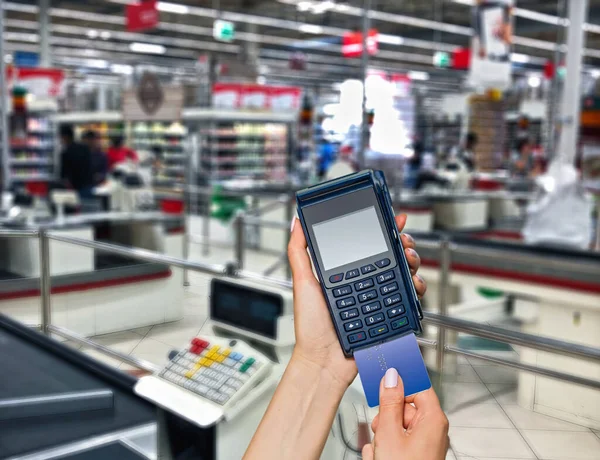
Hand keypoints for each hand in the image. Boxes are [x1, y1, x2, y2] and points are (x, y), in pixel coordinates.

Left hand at [287, 214, 426, 388]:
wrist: (324, 361)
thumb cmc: (311, 327)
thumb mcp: (302, 282)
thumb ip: (299, 252)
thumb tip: (297, 223)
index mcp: (346, 273)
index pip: (366, 244)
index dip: (382, 229)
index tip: (392, 219)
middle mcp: (364, 283)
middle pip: (391, 255)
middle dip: (402, 244)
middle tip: (403, 242)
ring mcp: (378, 298)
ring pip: (404, 273)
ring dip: (412, 262)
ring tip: (409, 261)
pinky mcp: (389, 315)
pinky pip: (408, 298)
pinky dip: (415, 287)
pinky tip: (413, 284)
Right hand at [362, 369, 448, 459]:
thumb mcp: (389, 434)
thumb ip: (389, 404)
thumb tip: (391, 379)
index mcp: (433, 420)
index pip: (418, 386)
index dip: (400, 382)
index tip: (386, 376)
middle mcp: (433, 431)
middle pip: (405, 408)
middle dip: (386, 417)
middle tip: (379, 428)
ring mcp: (425, 444)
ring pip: (398, 426)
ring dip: (383, 435)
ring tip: (379, 451)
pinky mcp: (417, 455)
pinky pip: (398, 442)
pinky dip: (387, 447)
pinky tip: (380, 457)